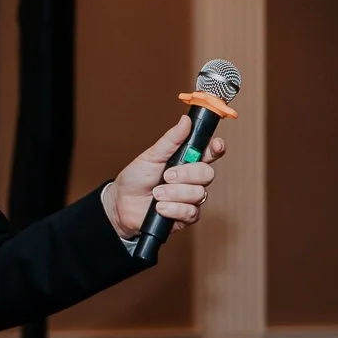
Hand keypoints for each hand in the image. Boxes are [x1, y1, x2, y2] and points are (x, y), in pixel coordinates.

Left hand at [103, 115, 226, 238]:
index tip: (216, 145)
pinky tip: (160, 207)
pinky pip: (191, 212)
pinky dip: (174, 209)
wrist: (121, 204)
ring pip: (198, 194)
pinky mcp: (186, 216)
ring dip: (174, 193)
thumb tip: (185, 121)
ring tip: (156, 193)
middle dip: (186, 174)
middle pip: (207, 173)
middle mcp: (192, 179)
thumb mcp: (151, 156)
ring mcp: (191, 198)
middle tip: (167, 175)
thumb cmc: (136, 178)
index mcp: (187, 160)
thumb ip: (171, 140)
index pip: (210, 152)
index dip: (216, 148)